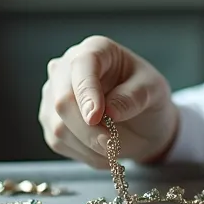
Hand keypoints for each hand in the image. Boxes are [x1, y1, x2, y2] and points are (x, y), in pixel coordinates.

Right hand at [38, 36, 178, 168]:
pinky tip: (104, 153)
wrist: (141, 119)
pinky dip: (84, 154)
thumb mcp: (154, 90)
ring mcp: (53, 94)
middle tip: (111, 146)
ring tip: (115, 150)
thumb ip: (135, 96)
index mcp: (95, 49)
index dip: (87, 92)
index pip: (82, 66)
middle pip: (63, 100)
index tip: (96, 117)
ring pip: (59, 126)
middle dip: (88, 129)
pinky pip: (59, 142)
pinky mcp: (50, 120)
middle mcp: (66, 68)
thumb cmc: (146, 95)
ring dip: (89, 146)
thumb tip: (111, 111)